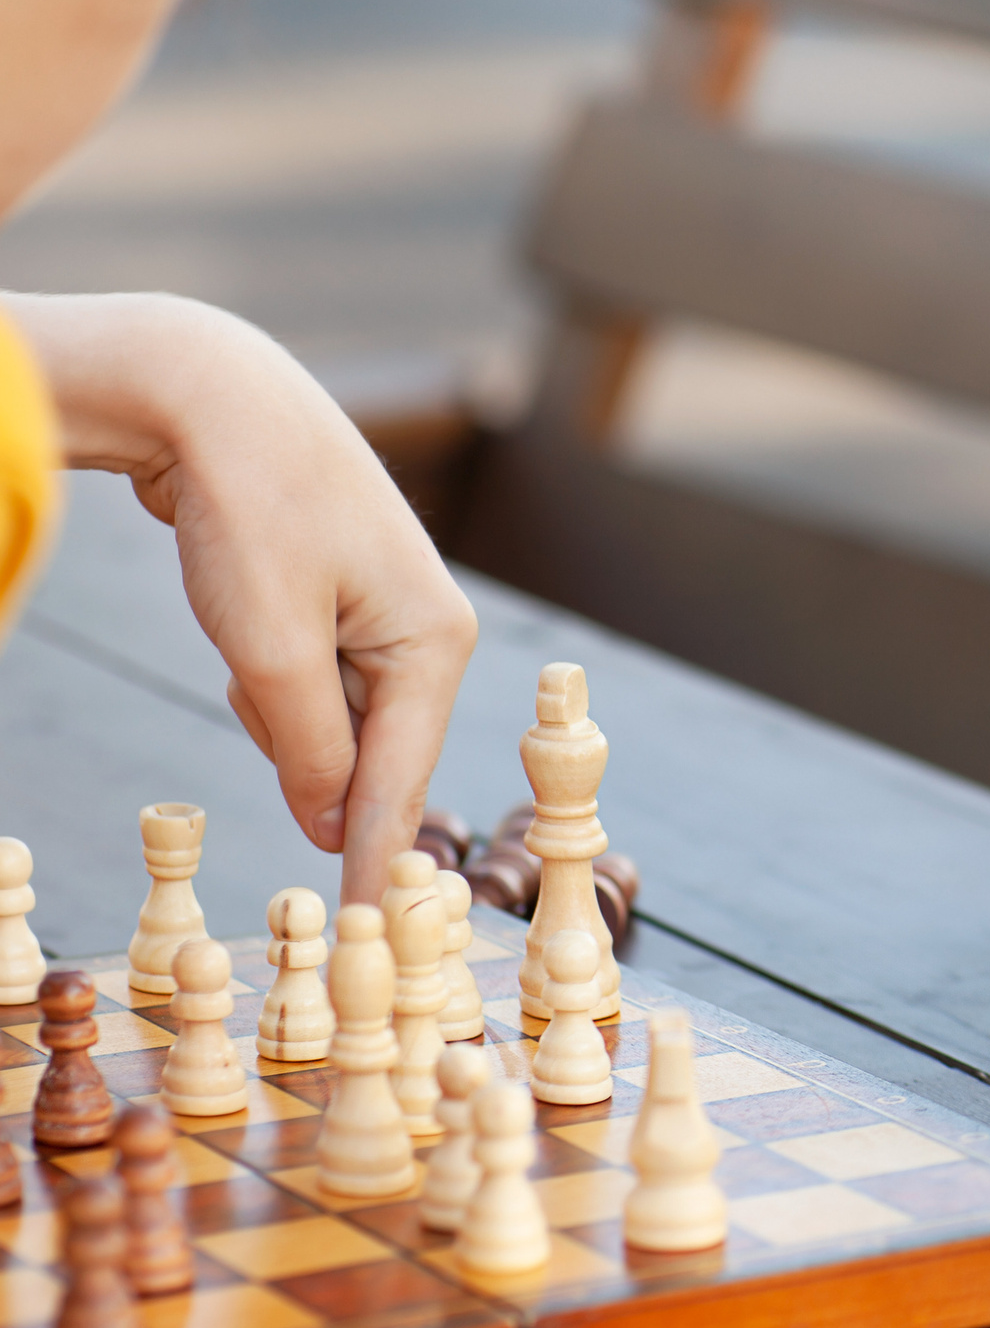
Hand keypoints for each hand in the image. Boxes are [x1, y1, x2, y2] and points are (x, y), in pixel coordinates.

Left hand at [9, 295, 476, 903]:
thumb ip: (307, 751)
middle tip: (261, 674)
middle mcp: (429, 628)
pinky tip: (245, 605)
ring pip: (329, 712)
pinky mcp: (343, 593)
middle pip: (367, 748)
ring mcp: (386, 609)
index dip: (372, 861)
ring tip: (246, 614)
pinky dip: (268, 667)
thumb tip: (328, 827)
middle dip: (300, 745)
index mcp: (437, 640)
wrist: (214, 391)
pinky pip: (307, 673)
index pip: (401, 781)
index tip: (368, 937)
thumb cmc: (252, 513)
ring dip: (273, 698)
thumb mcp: (269, 648)